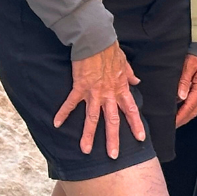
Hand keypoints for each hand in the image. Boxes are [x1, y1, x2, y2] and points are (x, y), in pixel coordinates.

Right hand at [56, 43, 144, 157]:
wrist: (96, 39)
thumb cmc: (110, 49)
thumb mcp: (124, 62)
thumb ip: (130, 74)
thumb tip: (137, 81)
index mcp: (120, 88)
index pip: (131, 110)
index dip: (135, 124)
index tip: (140, 138)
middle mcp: (108, 94)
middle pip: (112, 120)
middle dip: (113, 139)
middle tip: (113, 156)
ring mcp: (94, 92)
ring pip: (92, 118)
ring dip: (88, 135)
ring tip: (86, 150)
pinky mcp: (80, 87)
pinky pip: (71, 103)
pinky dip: (63, 113)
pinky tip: (56, 124)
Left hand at [175, 54, 196, 126]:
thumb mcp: (189, 64)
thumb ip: (184, 80)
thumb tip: (180, 96)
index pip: (190, 107)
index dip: (181, 117)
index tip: (173, 123)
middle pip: (194, 110)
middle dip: (183, 119)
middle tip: (172, 125)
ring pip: (195, 107)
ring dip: (185, 114)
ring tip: (174, 118)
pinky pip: (196, 100)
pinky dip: (188, 106)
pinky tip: (180, 106)